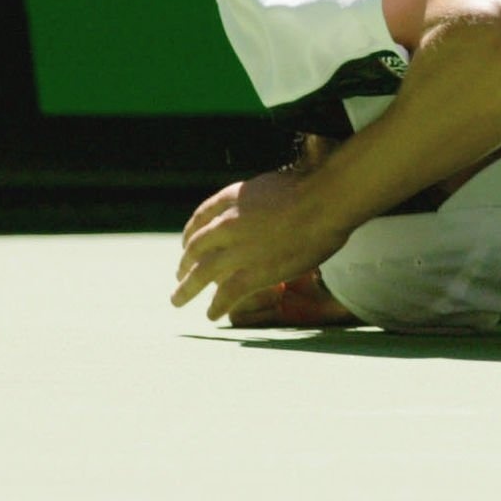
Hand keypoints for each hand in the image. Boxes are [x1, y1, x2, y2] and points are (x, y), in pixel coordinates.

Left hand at [171, 170, 350, 320]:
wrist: (323, 202)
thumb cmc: (309, 188)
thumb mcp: (270, 184)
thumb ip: (255, 200)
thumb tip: (258, 210)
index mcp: (232, 198)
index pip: (201, 217)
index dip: (190, 233)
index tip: (186, 243)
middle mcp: (227, 224)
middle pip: (196, 246)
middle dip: (185, 262)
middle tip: (179, 273)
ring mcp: (237, 250)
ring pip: (201, 273)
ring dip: (186, 289)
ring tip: (177, 300)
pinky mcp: (252, 274)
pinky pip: (227, 295)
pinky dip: (217, 306)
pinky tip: (212, 315)